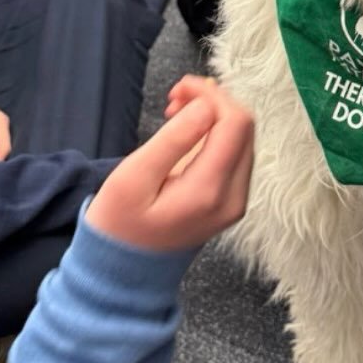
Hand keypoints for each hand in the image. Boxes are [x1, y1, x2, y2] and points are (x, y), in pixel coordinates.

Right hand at [85, 74, 253, 251]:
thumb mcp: (133, 178)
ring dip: (214, 115)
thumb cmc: (119, 226)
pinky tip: (187, 132)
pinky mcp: (231, 200)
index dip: (212, 95)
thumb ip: (173, 140)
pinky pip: (235, 153)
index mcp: (210, 190)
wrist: (124, 274)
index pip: (235, 123)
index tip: (180, 88)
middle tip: (174, 98)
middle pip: (244, 127)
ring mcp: (236, 200)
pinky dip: (215, 134)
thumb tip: (205, 106)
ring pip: (242, 137)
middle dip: (213, 102)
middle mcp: (234, 196)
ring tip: (175, 112)